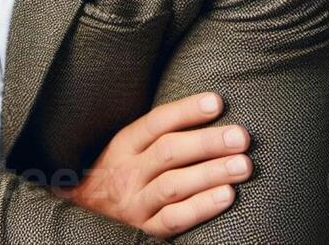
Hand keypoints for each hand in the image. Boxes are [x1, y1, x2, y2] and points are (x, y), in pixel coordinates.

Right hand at [55, 92, 250, 238]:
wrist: (85, 208)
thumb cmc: (119, 169)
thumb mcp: (129, 145)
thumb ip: (160, 131)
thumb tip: (208, 107)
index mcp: (124, 144)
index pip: (157, 122)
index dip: (187, 110)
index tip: (217, 102)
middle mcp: (128, 171)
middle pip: (168, 152)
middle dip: (208, 142)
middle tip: (241, 137)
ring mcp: (135, 201)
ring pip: (173, 185)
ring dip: (211, 173)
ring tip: (243, 165)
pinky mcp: (146, 227)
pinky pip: (174, 219)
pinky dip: (201, 207)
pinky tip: (227, 196)